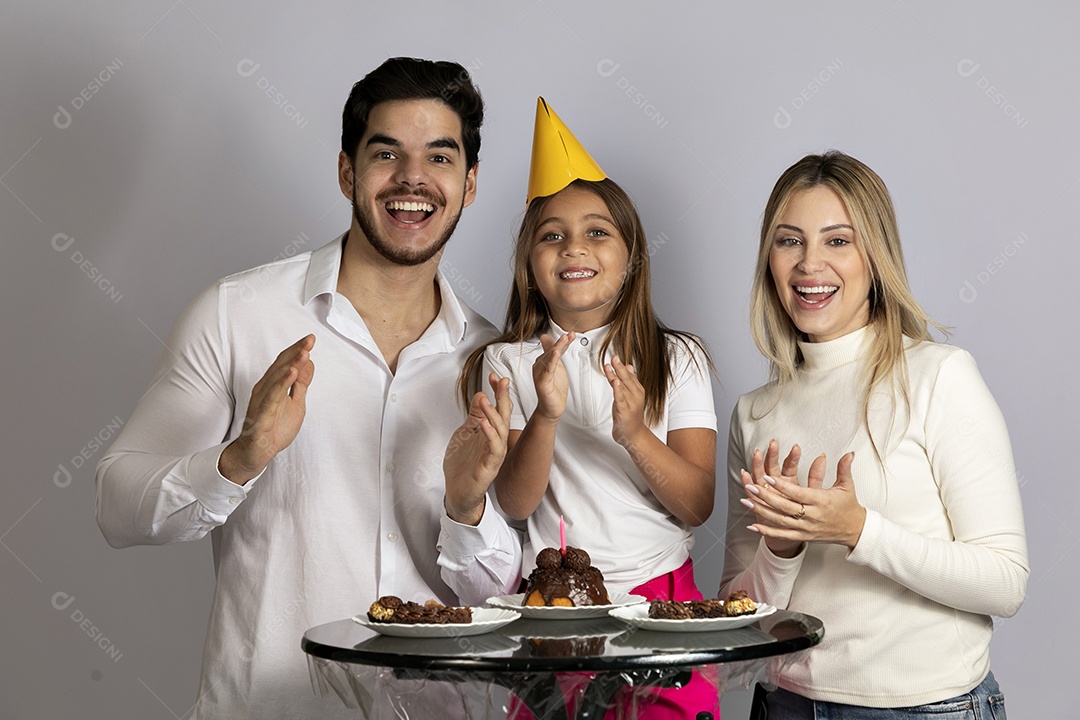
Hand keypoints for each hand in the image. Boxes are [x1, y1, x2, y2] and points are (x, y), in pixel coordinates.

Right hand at [219, 335, 315, 484]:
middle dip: (296, 352)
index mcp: (273, 385)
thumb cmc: (274, 428)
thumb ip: (301, 384)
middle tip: (310, 340)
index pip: (285, 363)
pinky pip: (272, 397)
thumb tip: (309, 362)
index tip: (311, 339)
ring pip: (277, 379)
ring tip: (304, 352)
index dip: (297, 350)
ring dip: (291, 364)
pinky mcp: (261, 415)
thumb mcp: (296, 403)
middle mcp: (265, 389)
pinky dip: (282, 384)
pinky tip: (292, 373)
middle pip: (281, 366)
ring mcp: (262, 401)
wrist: (257, 453)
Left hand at [443, 372, 511, 525]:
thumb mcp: (466, 433)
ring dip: (495, 415)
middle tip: (502, 380)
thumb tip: (482, 394)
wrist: (457, 493)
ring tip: (489, 400)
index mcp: (491, 433)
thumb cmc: (463, 464)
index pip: (498, 408)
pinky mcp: (488, 468)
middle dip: (503, 398)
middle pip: (504, 416)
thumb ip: (475, 416)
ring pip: (500, 432)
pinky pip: (493, 450)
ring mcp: (493, 456)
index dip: (497, 392)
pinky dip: (490, 435)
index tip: (494, 376)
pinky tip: (484, 424)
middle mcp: (496, 442)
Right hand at [532, 333, 571, 422]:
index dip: (563, 341)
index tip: (572, 334)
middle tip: (568, 334)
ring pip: (549, 358)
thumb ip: (556, 352)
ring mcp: (540, 374)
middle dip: (560, 342)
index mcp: (544, 362)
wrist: (552, 408)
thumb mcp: (557, 367)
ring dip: (556, 347)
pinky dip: (551, 361)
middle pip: (551, 351)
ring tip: (564, 339)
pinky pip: (547, 370)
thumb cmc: (554, 389)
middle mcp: (540, 366)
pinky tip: (555, 353)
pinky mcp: (542, 383)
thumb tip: (547, 336)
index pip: (554, 348)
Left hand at [604, 355, 645, 446]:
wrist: (634, 435)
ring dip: (616, 376)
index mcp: (638, 391)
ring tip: (610, 366)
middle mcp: (636, 396)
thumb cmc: (630, 415)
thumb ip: (629, 381)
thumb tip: (629, 366)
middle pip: (626, 379)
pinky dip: (618, 390)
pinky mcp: (625, 412)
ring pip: (622, 387)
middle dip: (619, 367)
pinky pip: (620, 399)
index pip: (629, 376)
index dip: (621, 366)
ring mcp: (631, 404)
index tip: (615, 356)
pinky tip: (615, 383)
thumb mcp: (630, 396)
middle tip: (614, 357)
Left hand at [742, 451, 865, 549]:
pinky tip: (752, 526)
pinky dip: (766, 531)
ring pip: (780, 521)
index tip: (767, 477)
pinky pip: (782, 535)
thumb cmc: (848, 506)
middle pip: (785, 507)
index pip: (797, 493)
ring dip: (761, 511)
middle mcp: (812, 516)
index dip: (781, 486)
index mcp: (821, 501)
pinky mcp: (803, 536)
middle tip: (750, 486)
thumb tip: (849, 453)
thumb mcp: (847, 485)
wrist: (854, 530)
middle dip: (765, 496)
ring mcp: (806, 528)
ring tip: (745, 501)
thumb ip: (844, 468)